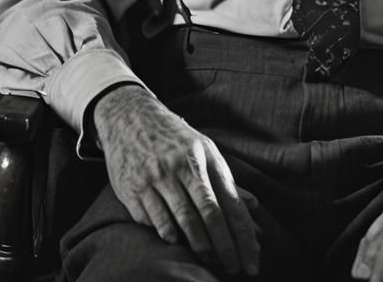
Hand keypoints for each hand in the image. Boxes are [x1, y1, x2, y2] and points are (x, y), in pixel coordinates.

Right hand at [92, 83, 259, 276]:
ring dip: (198, 246)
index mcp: (203, 156)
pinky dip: (168, 235)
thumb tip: (253, 206)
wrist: (129, 116)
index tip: (251, 261)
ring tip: (209, 259)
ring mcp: (155, 177)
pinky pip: (154, 221)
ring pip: (182, 221)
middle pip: (209, 214)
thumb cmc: (173, 137)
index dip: (242, 236)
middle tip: (233, 268)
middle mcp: (180, 166)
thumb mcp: (203, 149)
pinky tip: (177, 241)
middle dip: (224, 247)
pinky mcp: (132, 188)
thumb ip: (225, 179)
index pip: (229, 202)